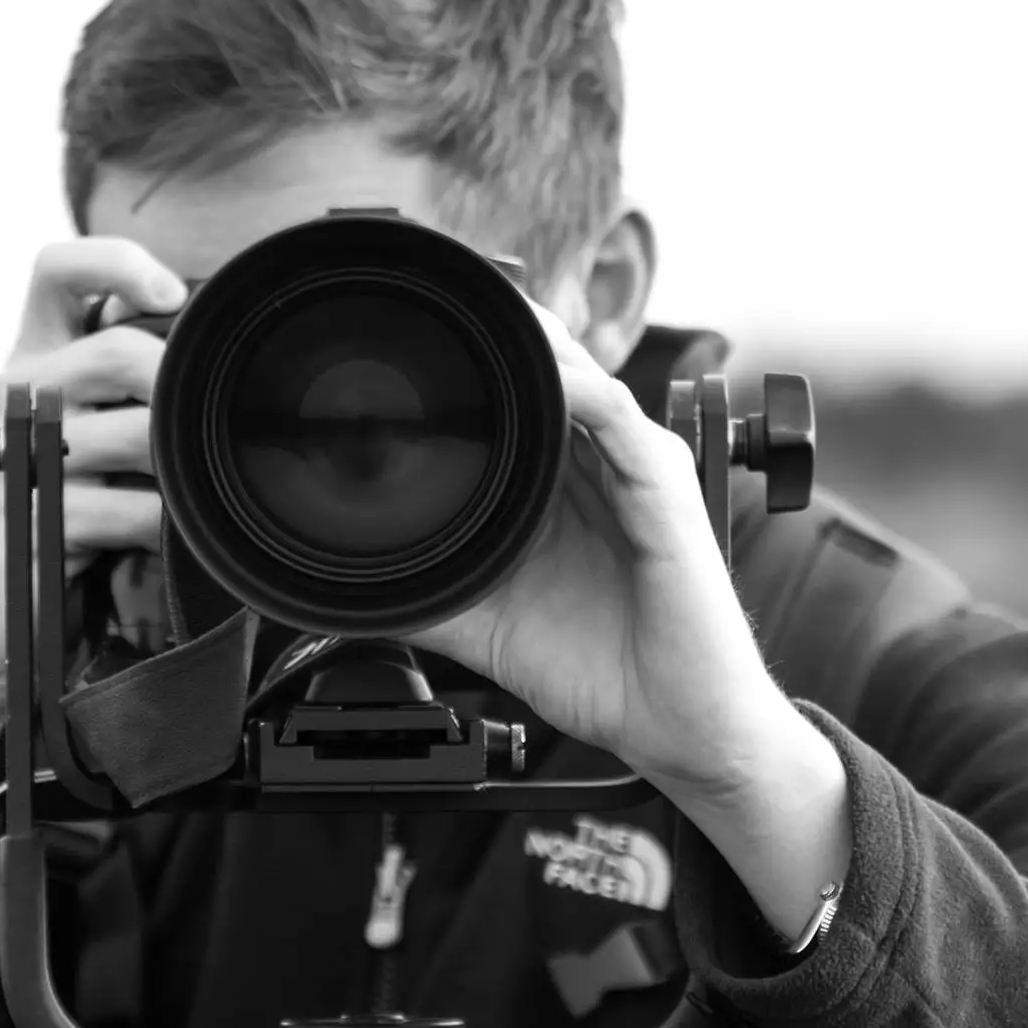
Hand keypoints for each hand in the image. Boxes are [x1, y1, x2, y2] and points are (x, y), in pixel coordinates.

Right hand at [0, 238, 185, 738]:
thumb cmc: (50, 536)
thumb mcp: (79, 448)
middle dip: (180, 397)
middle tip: (206, 441)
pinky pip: (135, 509)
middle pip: (119, 351)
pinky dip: (170, 528)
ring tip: (197, 499)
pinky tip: (173, 544)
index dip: (118, 262)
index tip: (171, 297)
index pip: (56, 269)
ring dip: (186, 472)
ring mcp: (13, 457)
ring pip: (136, 430)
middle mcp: (8, 395)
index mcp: (24, 363)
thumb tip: (219, 359)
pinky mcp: (32, 521)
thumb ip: (122, 394)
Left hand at [403, 302, 790, 799]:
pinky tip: (542, 375)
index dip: (469, 363)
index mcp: (560, 486)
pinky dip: (577, 387)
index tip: (405, 340)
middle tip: (427, 302)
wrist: (678, 725)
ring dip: (528, 340)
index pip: (516, 400)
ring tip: (474, 309)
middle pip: (547, 370)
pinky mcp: (663, 487)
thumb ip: (429, 594)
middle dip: (494, 329)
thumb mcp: (489, 622)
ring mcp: (634, 469)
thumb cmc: (601, 671)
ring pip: (579, 376)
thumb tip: (349, 591)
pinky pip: (618, 417)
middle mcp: (599, 465)